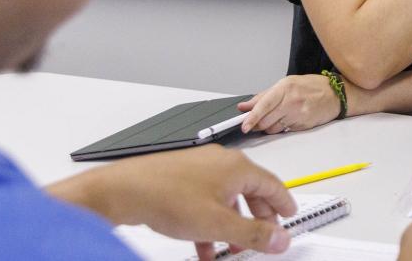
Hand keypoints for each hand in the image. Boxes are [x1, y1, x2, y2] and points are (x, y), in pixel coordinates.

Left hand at [46, 145, 295, 258]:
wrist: (123, 191)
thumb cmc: (166, 196)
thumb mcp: (218, 224)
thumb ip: (253, 234)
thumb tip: (279, 238)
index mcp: (237, 167)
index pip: (273, 185)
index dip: (283, 204)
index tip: (289, 217)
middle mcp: (220, 163)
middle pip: (250, 191)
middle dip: (257, 219)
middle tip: (262, 237)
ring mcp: (199, 169)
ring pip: (226, 199)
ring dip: (231, 225)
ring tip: (229, 248)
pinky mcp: (180, 178)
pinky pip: (205, 201)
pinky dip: (210, 222)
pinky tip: (202, 245)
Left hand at [238, 74, 341, 133]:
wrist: (336, 94)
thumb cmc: (312, 87)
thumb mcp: (287, 84)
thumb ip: (264, 96)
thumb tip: (244, 106)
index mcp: (285, 88)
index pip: (263, 106)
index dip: (251, 118)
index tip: (243, 126)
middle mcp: (291, 101)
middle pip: (266, 121)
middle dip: (258, 124)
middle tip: (256, 123)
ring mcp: (298, 114)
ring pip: (273, 129)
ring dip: (270, 126)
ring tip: (278, 117)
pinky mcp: (303, 125)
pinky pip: (285, 131)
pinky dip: (282, 127)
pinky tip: (290, 118)